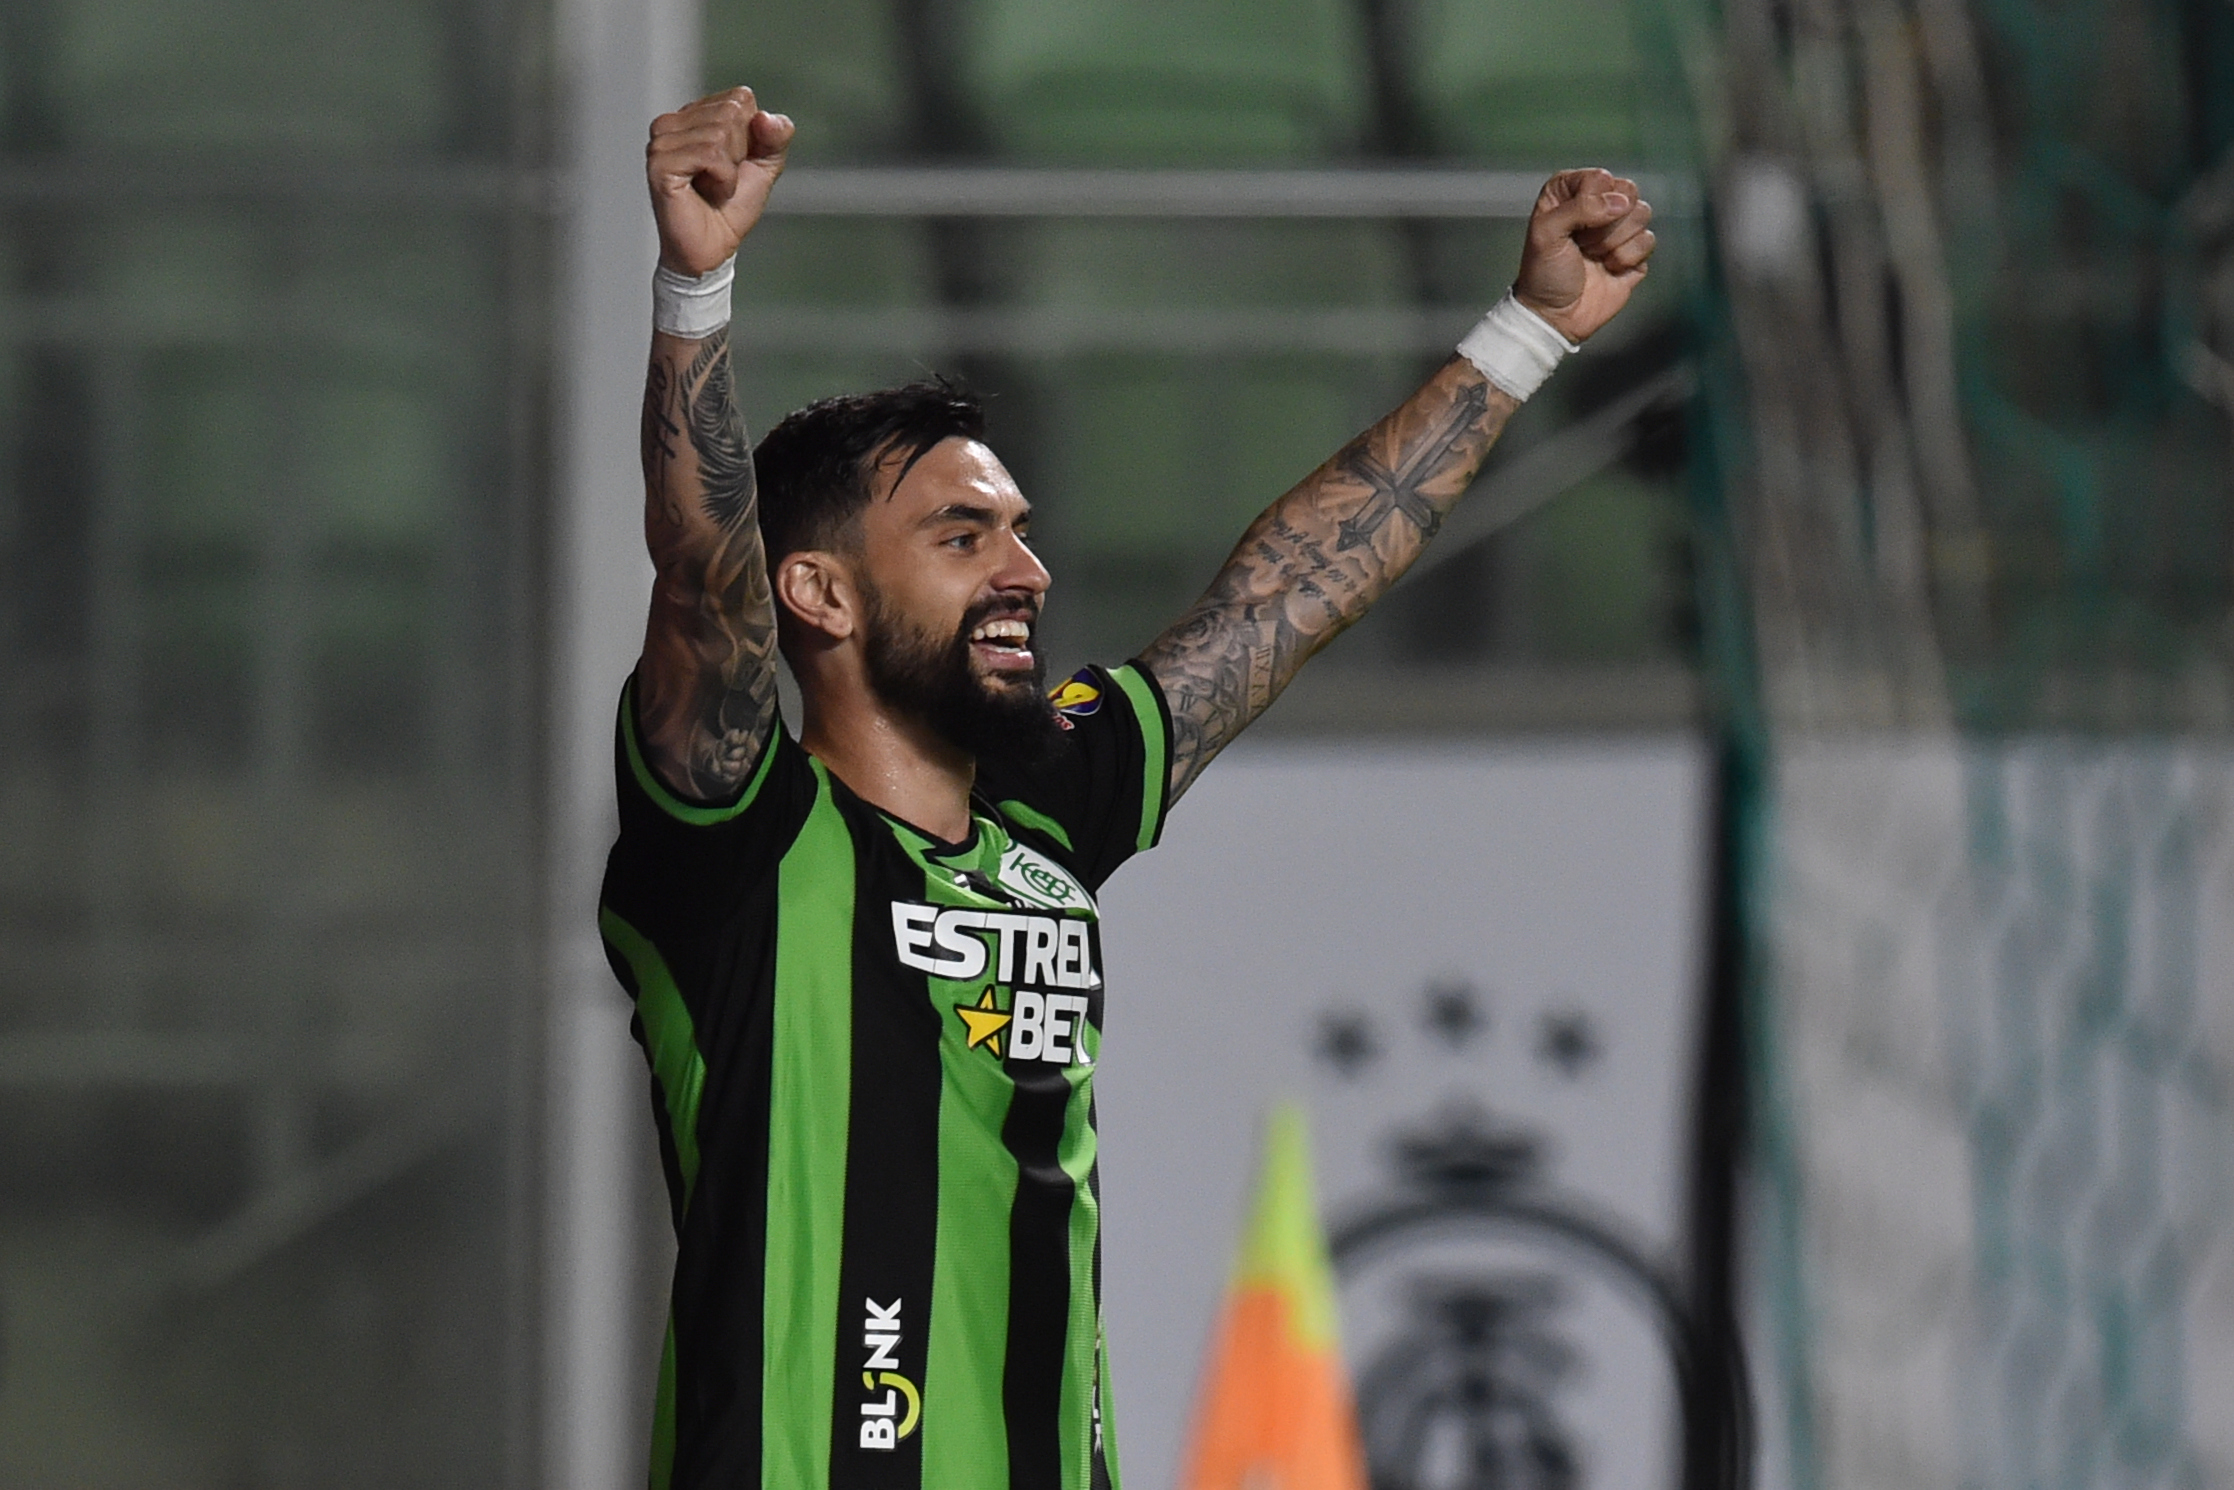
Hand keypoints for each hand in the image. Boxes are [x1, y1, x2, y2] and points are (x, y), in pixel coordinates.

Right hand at [647, 87, 794, 275]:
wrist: (714, 248)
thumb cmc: (732, 207)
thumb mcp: (765, 165)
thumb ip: (776, 136)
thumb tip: (766, 118)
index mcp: (695, 115)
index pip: (740, 98)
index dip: (752, 135)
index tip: (735, 163)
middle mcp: (673, 122)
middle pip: (731, 112)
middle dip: (740, 152)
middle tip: (722, 178)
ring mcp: (662, 141)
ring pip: (720, 133)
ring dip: (730, 170)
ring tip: (713, 187)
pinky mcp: (660, 162)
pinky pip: (710, 155)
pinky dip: (722, 180)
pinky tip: (708, 193)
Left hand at [1512, 169, 1656, 342]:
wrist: (1556, 316)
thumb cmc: (1544, 273)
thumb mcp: (1545, 233)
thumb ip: (1579, 207)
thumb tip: (1621, 203)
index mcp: (1571, 192)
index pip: (1599, 178)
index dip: (1591, 202)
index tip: (1572, 226)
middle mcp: (1597, 205)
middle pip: (1628, 191)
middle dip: (1608, 222)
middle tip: (1584, 242)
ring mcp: (1618, 228)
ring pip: (1642, 213)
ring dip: (1615, 241)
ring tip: (1594, 256)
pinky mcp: (1635, 251)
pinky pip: (1649, 240)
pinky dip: (1627, 258)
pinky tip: (1609, 269)